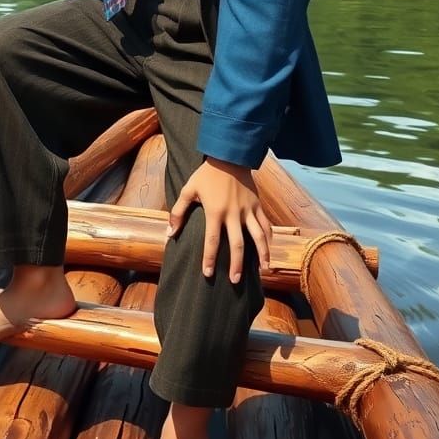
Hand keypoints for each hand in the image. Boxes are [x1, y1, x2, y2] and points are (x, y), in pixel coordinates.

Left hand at [167, 157, 271, 282]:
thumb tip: (169, 233)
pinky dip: (269, 238)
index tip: (208, 274)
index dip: (209, 258)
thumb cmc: (206, 175)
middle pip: (238, 245)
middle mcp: (234, 214)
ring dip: (262, 254)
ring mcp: (248, 210)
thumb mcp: (188, 190)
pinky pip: (266, 224)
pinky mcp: (258, 205)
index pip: (212, 240)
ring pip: (258, 237)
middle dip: (237, 265)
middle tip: (235, 281)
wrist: (229, 157)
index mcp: (215, 211)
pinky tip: (269, 249)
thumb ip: (178, 212)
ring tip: (263, 270)